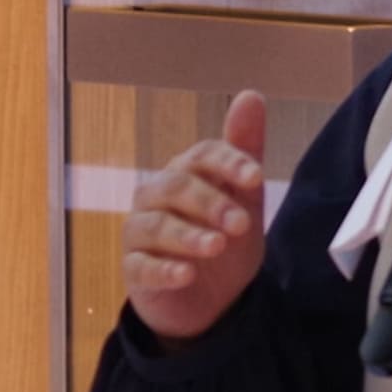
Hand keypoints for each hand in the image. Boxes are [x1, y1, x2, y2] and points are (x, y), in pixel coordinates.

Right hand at [119, 93, 270, 344]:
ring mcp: (141, 233)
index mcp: (187, 173)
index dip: (228, 162)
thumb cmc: (224, 236)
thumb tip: (250, 94)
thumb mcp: (244, 197)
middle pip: (176, 187)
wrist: (212, 297)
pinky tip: (186, 275)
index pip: (202, 155)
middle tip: (241, 224)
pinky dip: (163, 269)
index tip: (257, 178)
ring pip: (154, 226)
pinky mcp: (134, 269)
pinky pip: (141, 266)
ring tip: (216, 247)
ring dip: (187, 236)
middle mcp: (157, 197)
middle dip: (210, 203)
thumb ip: (244, 150)